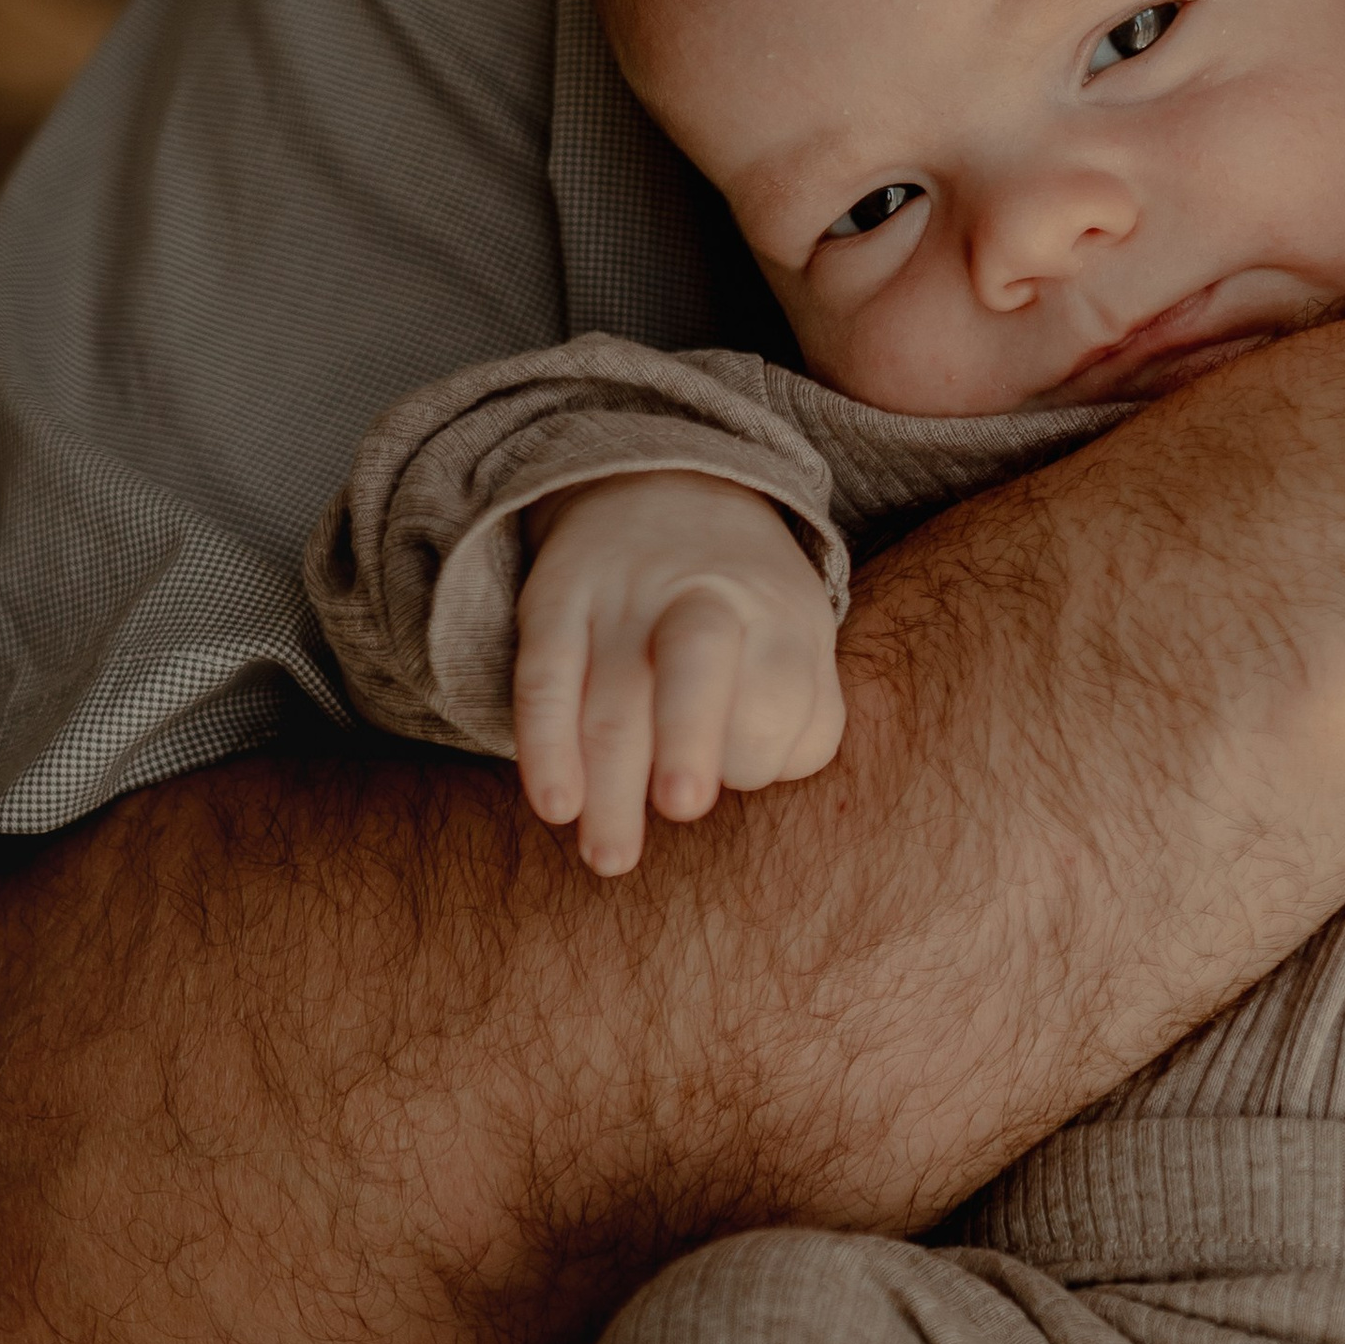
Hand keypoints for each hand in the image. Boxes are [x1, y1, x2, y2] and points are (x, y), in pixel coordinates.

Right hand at [512, 471, 844, 873]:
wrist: (668, 485)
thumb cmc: (750, 610)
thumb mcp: (801, 640)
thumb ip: (798, 718)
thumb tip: (753, 793)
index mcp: (780, 612)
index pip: (781, 695)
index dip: (763, 751)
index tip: (742, 779)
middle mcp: (702, 596)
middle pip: (696, 661)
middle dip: (689, 735)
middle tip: (684, 809)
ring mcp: (622, 598)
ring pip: (612, 692)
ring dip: (609, 780)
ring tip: (611, 858)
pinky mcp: (555, 601)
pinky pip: (543, 677)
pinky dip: (544, 742)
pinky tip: (554, 805)